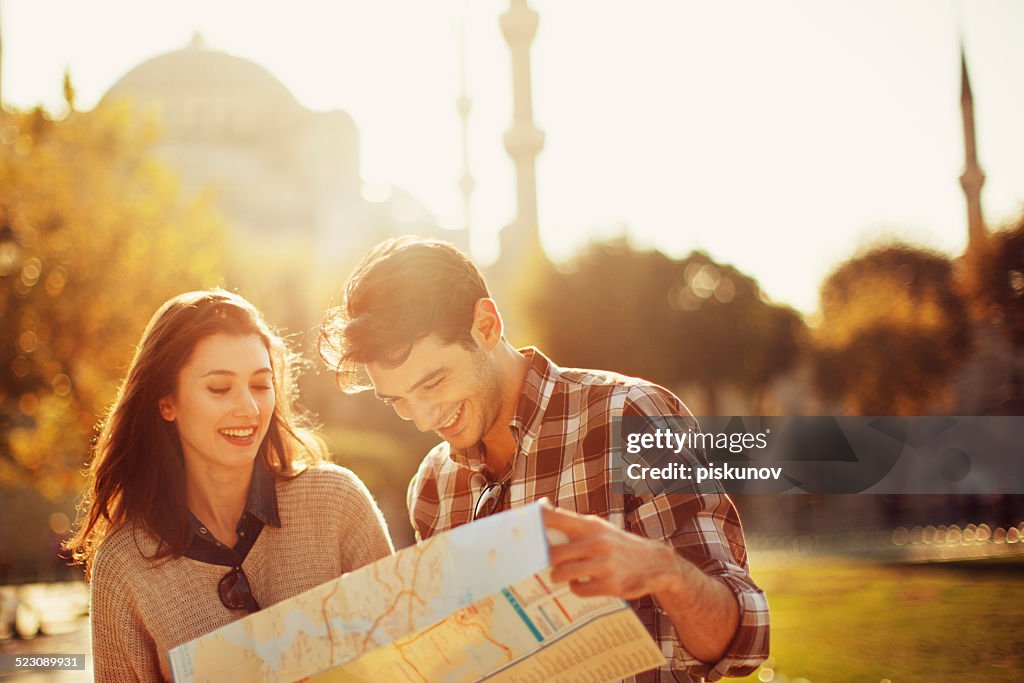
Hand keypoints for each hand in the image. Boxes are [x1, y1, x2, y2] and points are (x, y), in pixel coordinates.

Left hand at [542, 505, 682, 599]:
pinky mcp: (610, 585)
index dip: (536, 521)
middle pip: (553, 554)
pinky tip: (583, 583)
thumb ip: (571, 521)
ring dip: (558, 576)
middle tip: (544, 564)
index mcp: (590, 526)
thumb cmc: (617, 544)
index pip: (556, 518)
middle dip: (545, 562)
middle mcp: (596, 543)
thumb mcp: (598, 527)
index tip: (520, 526)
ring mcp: (603, 564)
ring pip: (562, 574)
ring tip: (562, 575)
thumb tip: (542, 506)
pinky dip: (576, 588)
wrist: (655, 563)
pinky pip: (578, 589)